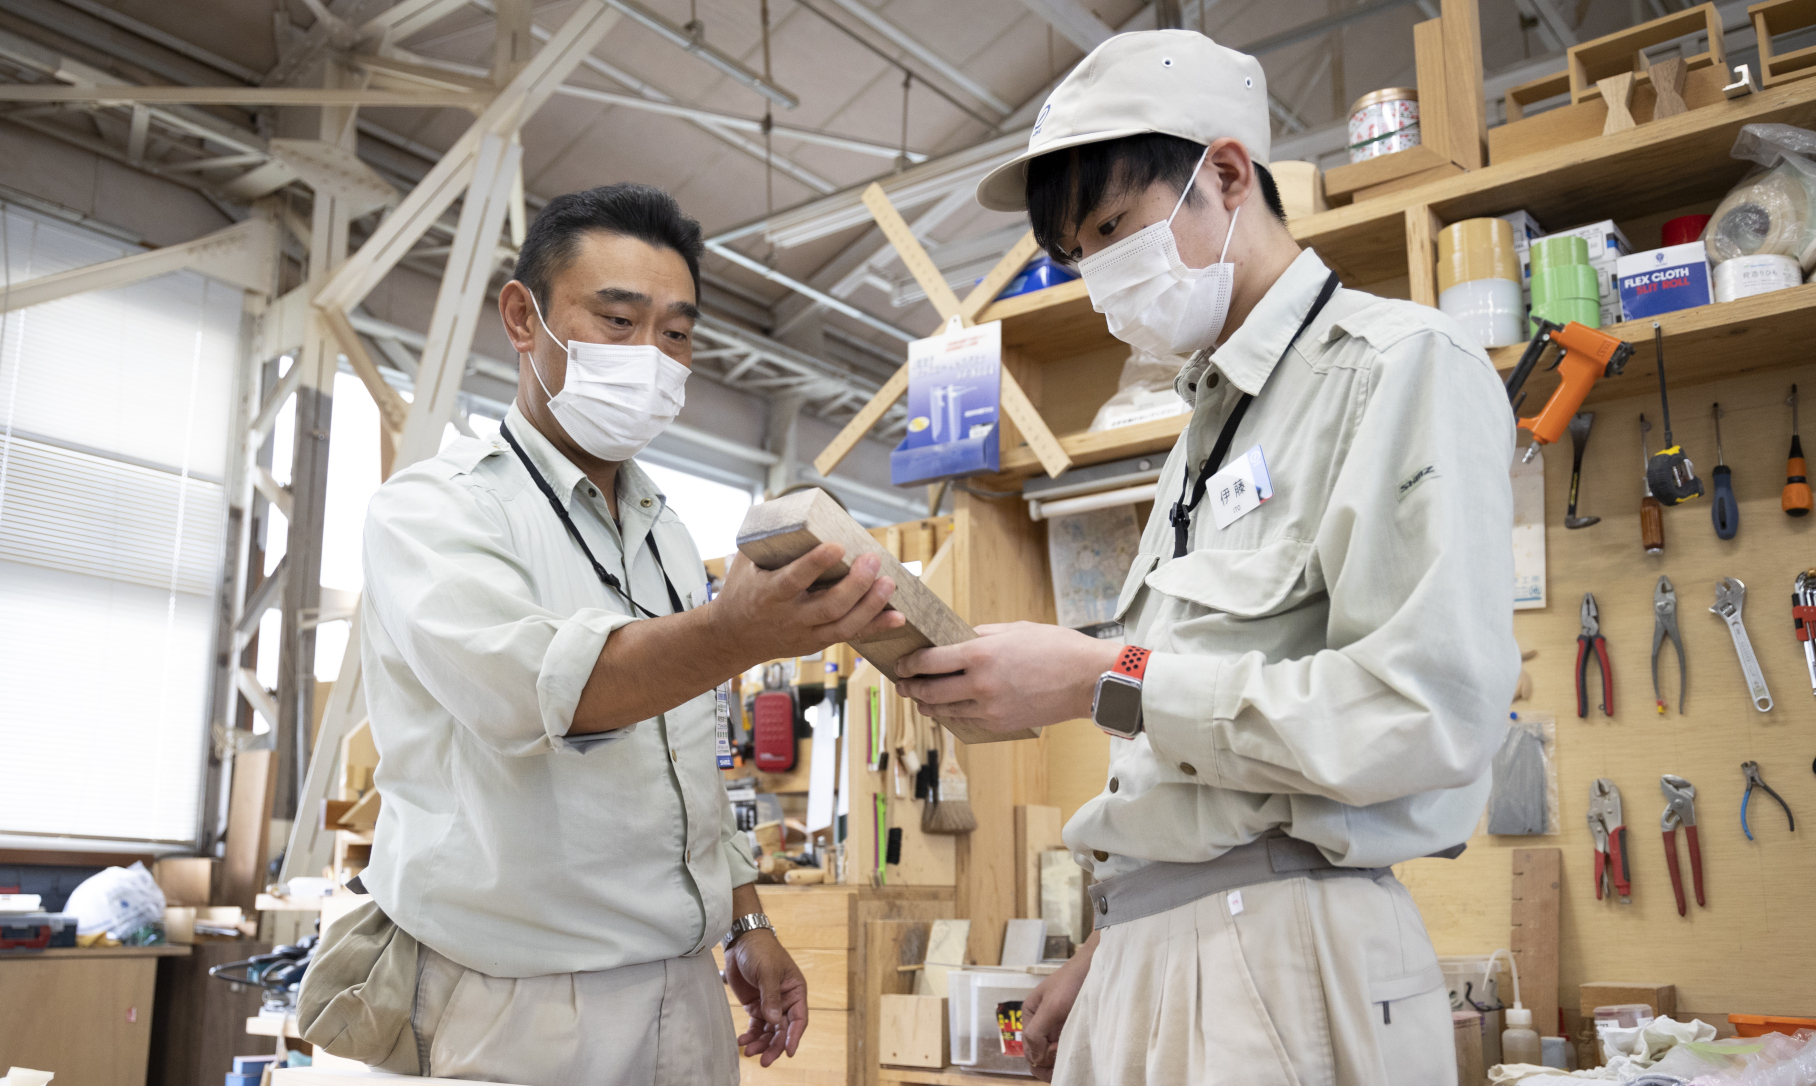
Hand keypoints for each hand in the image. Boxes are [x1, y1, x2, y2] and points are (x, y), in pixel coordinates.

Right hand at [709, 545, 904, 668]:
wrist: (733, 637)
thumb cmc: (742, 591)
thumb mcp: (744, 563)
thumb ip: (769, 537)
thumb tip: (787, 500)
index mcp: (768, 594)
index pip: (794, 580)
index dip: (815, 564)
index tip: (837, 546)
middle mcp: (789, 617)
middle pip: (828, 605)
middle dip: (855, 584)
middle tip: (873, 559)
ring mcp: (805, 633)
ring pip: (843, 624)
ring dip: (871, 604)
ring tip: (889, 582)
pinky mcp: (818, 642)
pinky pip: (851, 636)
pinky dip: (876, 627)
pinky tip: (898, 617)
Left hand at [722, 929, 808, 1065]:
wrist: (741, 941)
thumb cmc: (761, 950)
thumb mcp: (767, 971)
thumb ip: (771, 996)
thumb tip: (774, 1021)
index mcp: (795, 991)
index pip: (798, 1019)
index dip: (794, 1036)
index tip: (788, 1052)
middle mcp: (785, 1001)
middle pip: (783, 1030)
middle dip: (774, 1046)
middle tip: (764, 1060)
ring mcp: (770, 1005)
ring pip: (769, 1031)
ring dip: (761, 1043)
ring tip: (749, 1051)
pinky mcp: (755, 1006)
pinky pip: (756, 1026)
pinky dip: (750, 1035)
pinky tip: (742, 1041)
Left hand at [894, 622, 1121, 733]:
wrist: (1087, 679)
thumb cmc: (1055, 647)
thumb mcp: (1014, 629)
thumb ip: (980, 635)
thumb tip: (956, 639)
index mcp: (980, 654)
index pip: (929, 661)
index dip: (909, 663)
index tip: (901, 662)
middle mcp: (980, 684)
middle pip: (929, 690)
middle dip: (910, 687)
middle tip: (902, 684)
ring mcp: (990, 708)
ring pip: (945, 710)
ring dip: (927, 704)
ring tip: (919, 699)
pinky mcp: (1000, 724)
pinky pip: (967, 721)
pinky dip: (953, 715)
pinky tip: (948, 709)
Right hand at [1022, 935, 1095, 1080]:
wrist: (1097, 966)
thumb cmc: (1073, 982)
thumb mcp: (1051, 1007)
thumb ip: (1036, 1032)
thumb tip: (1034, 1057)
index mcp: (1030, 1014)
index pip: (1029, 1050)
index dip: (1042, 1056)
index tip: (1058, 1048)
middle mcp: (1040, 1022)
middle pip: (1039, 1054)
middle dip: (1050, 1060)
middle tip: (1065, 1050)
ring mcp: (1056, 1025)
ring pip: (1053, 1054)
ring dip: (1060, 1059)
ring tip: (1073, 1051)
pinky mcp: (1071, 1027)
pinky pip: (1065, 1048)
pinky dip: (1068, 1054)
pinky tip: (1077, 1052)